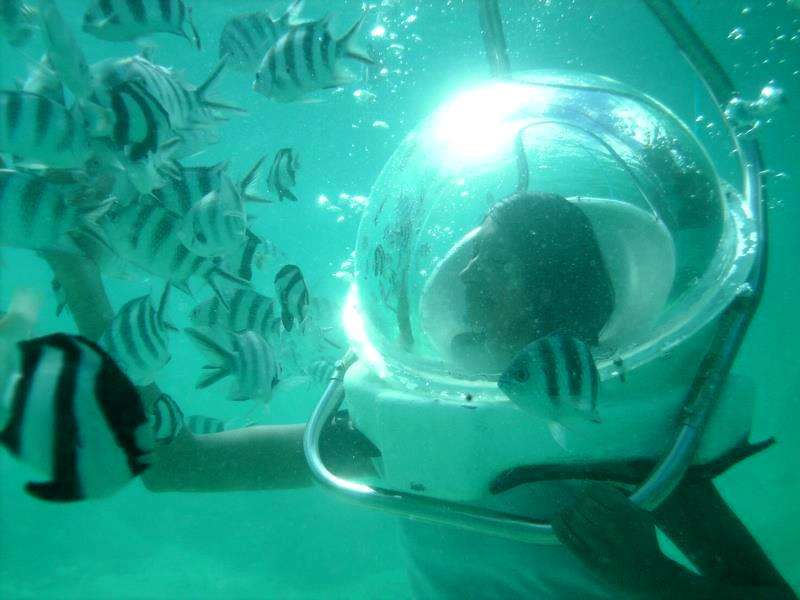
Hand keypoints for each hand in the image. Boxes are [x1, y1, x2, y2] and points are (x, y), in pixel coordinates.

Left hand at [552, 482, 677, 593]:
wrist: (656, 577)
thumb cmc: (646, 541)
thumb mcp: (643, 514)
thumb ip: (621, 498)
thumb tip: (594, 484)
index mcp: (629, 512)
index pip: (596, 491)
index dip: (589, 490)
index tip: (588, 492)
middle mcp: (615, 528)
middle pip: (583, 504)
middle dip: (580, 503)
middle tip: (582, 506)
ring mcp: (604, 547)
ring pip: (576, 520)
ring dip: (570, 513)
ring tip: (571, 513)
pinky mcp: (594, 563)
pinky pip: (570, 541)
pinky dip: (560, 526)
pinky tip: (557, 518)